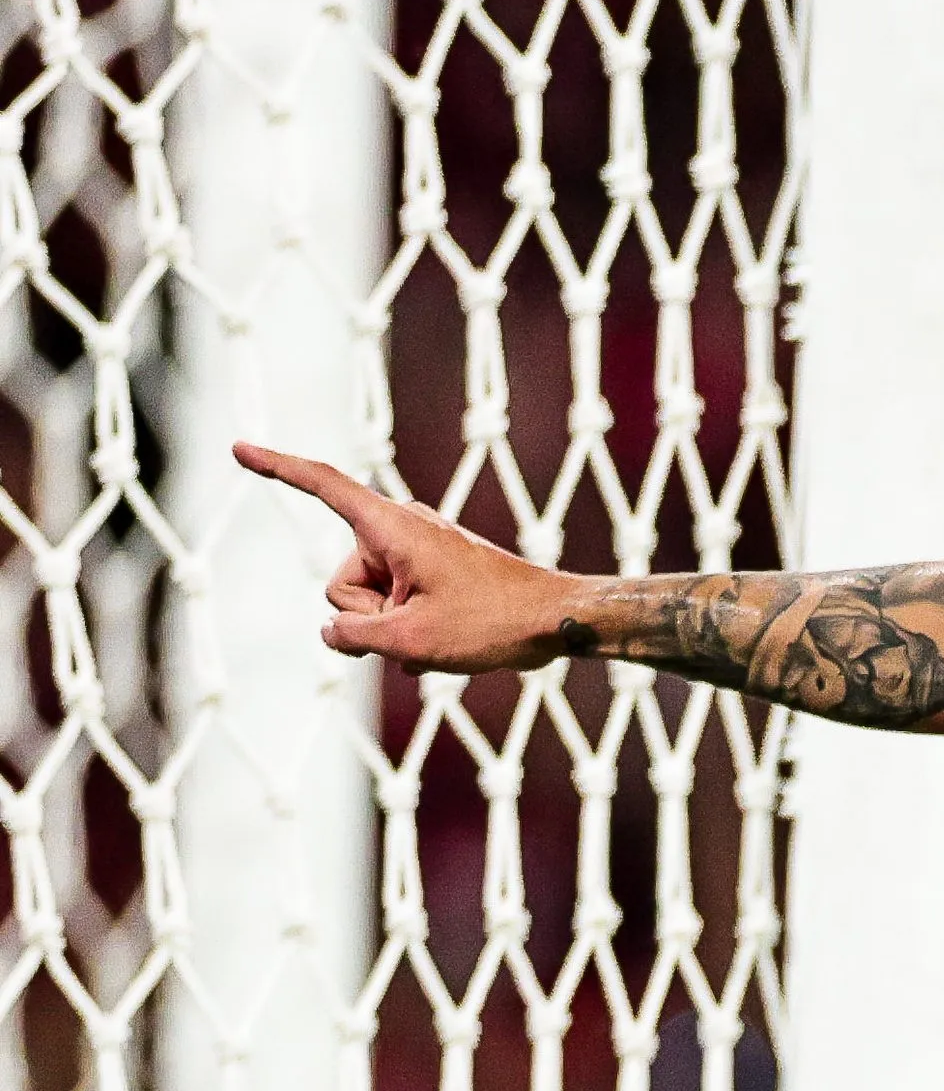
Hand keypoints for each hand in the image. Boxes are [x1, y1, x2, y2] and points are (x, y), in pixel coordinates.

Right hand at [234, 442, 584, 672]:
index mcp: (392, 527)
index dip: (278, 468)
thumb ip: (354, 636)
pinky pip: (394, 608)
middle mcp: (400, 530)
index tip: (240, 447)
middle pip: (342, 584)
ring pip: (368, 604)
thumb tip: (330, 632)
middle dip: (369, 618)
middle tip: (425, 626)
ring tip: (444, 633)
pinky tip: (446, 643)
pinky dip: (409, 631)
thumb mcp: (411, 639)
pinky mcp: (429, 573)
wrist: (557, 620)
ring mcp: (415, 553)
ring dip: (394, 630)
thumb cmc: (493, 623)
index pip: (324, 486)